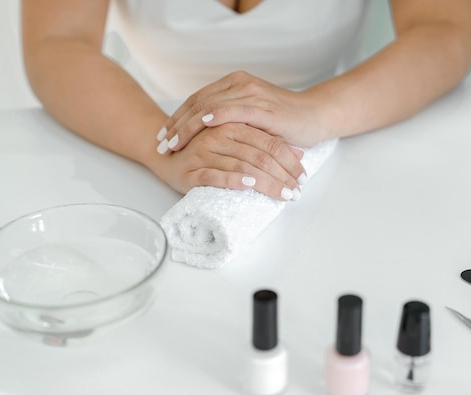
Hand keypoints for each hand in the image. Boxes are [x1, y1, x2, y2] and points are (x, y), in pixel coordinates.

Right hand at [153, 122, 306, 200]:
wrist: (168, 155)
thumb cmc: (209, 150)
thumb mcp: (242, 143)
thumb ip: (267, 144)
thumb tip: (300, 155)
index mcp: (233, 122)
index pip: (269, 142)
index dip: (289, 161)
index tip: (303, 179)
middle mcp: (219, 133)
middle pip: (259, 155)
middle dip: (282, 176)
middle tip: (297, 193)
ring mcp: (204, 151)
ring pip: (242, 165)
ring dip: (267, 182)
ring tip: (284, 195)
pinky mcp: (192, 169)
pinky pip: (214, 175)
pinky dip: (233, 179)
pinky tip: (249, 185)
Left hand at [156, 71, 329, 151]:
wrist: (316, 116)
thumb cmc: (284, 122)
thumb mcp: (252, 117)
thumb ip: (231, 119)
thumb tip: (204, 135)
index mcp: (234, 84)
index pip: (197, 100)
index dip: (177, 118)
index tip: (163, 136)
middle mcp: (240, 84)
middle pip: (198, 103)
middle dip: (176, 125)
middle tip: (161, 144)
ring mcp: (251, 94)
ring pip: (209, 106)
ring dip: (187, 126)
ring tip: (173, 144)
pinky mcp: (263, 107)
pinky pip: (233, 110)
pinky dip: (215, 116)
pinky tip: (201, 126)